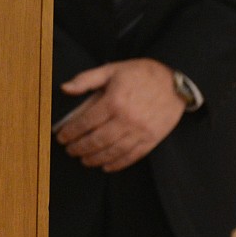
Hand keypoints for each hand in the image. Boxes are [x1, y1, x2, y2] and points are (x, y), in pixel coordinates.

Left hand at [54, 58, 184, 172]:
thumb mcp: (110, 70)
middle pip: (97, 140)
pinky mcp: (152, 139)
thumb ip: (85, 79)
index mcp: (114, 101)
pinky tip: (106, 166)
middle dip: (79, 148)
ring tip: (84, 160)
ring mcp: (141, 131)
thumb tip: (64, 88)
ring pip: (113, 151)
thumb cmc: (140, 74)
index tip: (61, 137)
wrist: (174, 81)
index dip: (71, 132)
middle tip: (70, 151)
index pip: (86, 122)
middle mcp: (127, 119)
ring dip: (95, 159)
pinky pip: (133, 156)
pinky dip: (118, 164)